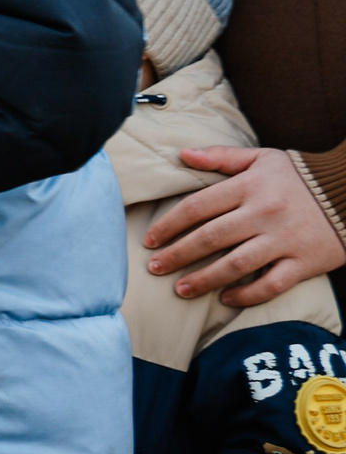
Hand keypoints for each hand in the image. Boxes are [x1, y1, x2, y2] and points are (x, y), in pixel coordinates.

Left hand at [143, 146, 344, 306]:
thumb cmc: (299, 176)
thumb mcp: (261, 158)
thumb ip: (221, 157)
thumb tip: (182, 154)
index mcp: (248, 187)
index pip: (197, 207)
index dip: (168, 225)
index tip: (149, 240)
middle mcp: (264, 214)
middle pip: (210, 238)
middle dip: (178, 255)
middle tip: (155, 268)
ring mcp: (285, 240)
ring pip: (236, 265)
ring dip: (204, 279)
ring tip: (180, 289)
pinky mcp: (305, 262)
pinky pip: (272, 284)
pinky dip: (248, 294)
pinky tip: (226, 299)